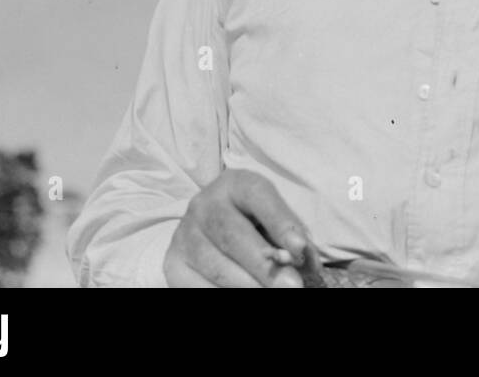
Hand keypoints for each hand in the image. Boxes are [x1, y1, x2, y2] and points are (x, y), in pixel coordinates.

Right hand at [164, 169, 314, 286]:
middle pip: (233, 235)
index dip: (280, 221)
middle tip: (292, 285)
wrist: (211, 231)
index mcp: (235, 184)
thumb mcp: (274, 219)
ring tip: (272, 294)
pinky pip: (195, 285)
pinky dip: (222, 293)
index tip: (300, 248)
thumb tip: (306, 261)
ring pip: (215, 265)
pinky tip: (246, 294)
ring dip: (247, 285)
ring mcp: (184, 234)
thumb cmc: (254, 223)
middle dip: (265, 265)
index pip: (257, 195)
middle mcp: (204, 204)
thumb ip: (290, 235)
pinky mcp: (172, 263)